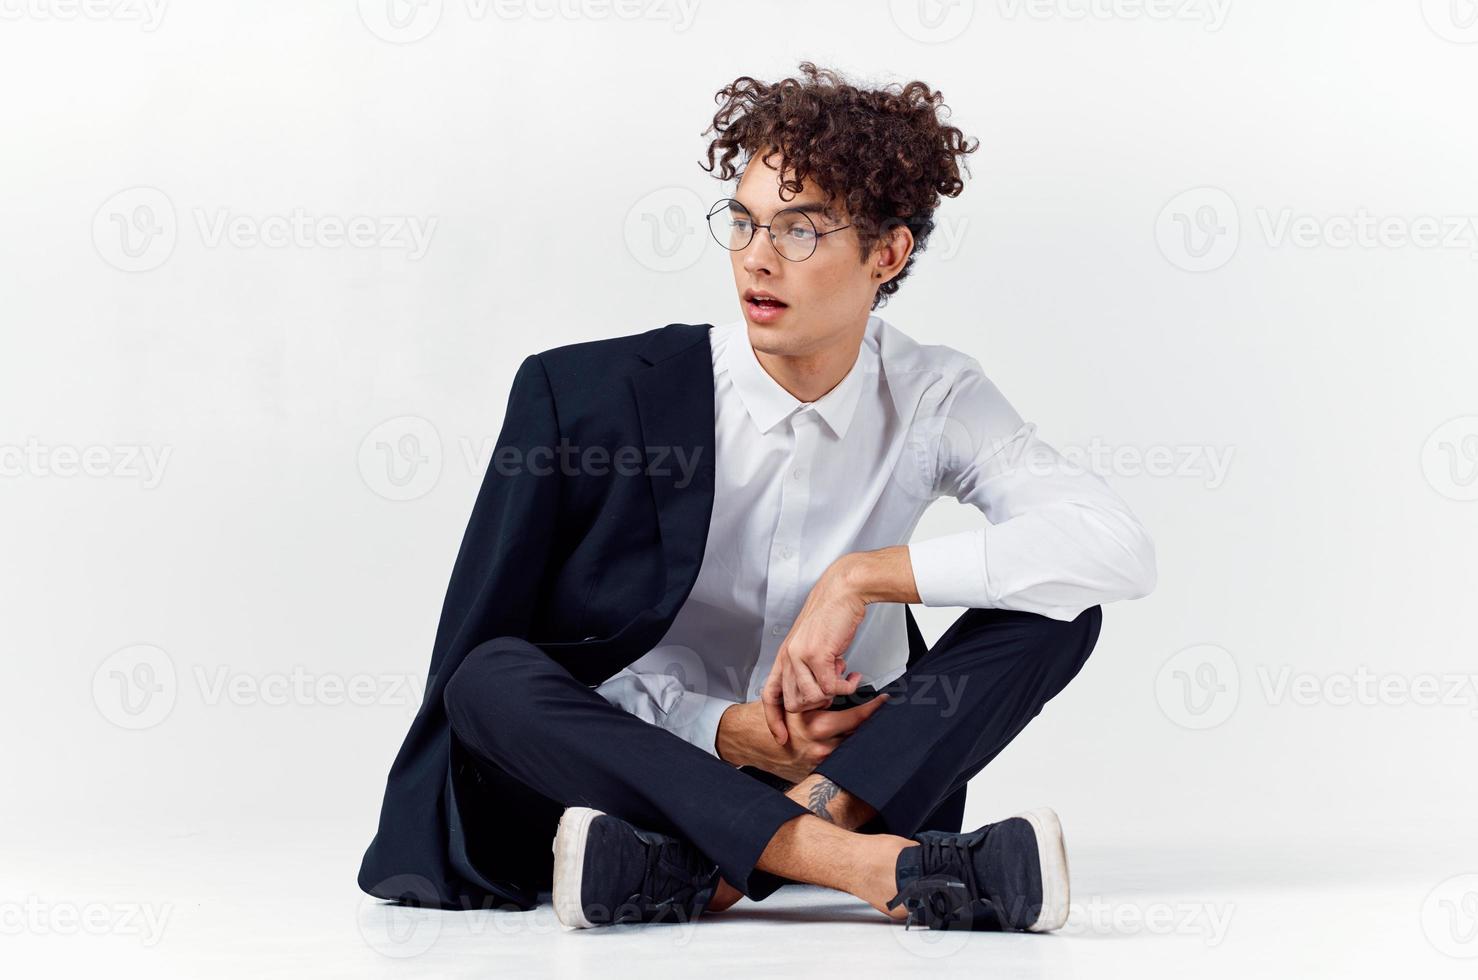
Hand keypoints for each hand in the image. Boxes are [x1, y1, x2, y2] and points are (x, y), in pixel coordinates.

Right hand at [716, 696, 888, 782]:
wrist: (744, 740)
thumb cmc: (765, 717)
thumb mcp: (790, 699)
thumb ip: (818, 693)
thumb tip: (844, 678)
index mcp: (813, 725)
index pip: (855, 718)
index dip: (873, 709)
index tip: (885, 701)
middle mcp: (818, 747)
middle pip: (858, 737)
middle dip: (873, 726)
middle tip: (886, 716)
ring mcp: (817, 763)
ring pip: (851, 750)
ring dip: (861, 740)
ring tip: (874, 730)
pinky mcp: (813, 773)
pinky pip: (838, 762)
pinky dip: (847, 753)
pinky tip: (855, 747)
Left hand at [760, 560, 869, 743]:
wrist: (843, 591)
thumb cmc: (832, 614)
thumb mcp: (814, 643)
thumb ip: (810, 666)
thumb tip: (820, 691)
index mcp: (785, 655)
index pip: (771, 695)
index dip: (773, 720)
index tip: (782, 738)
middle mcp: (788, 657)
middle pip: (795, 703)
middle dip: (817, 704)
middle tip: (834, 689)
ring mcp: (800, 656)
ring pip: (813, 699)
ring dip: (832, 695)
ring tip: (844, 678)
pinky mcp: (817, 654)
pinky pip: (832, 688)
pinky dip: (847, 687)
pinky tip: (854, 675)